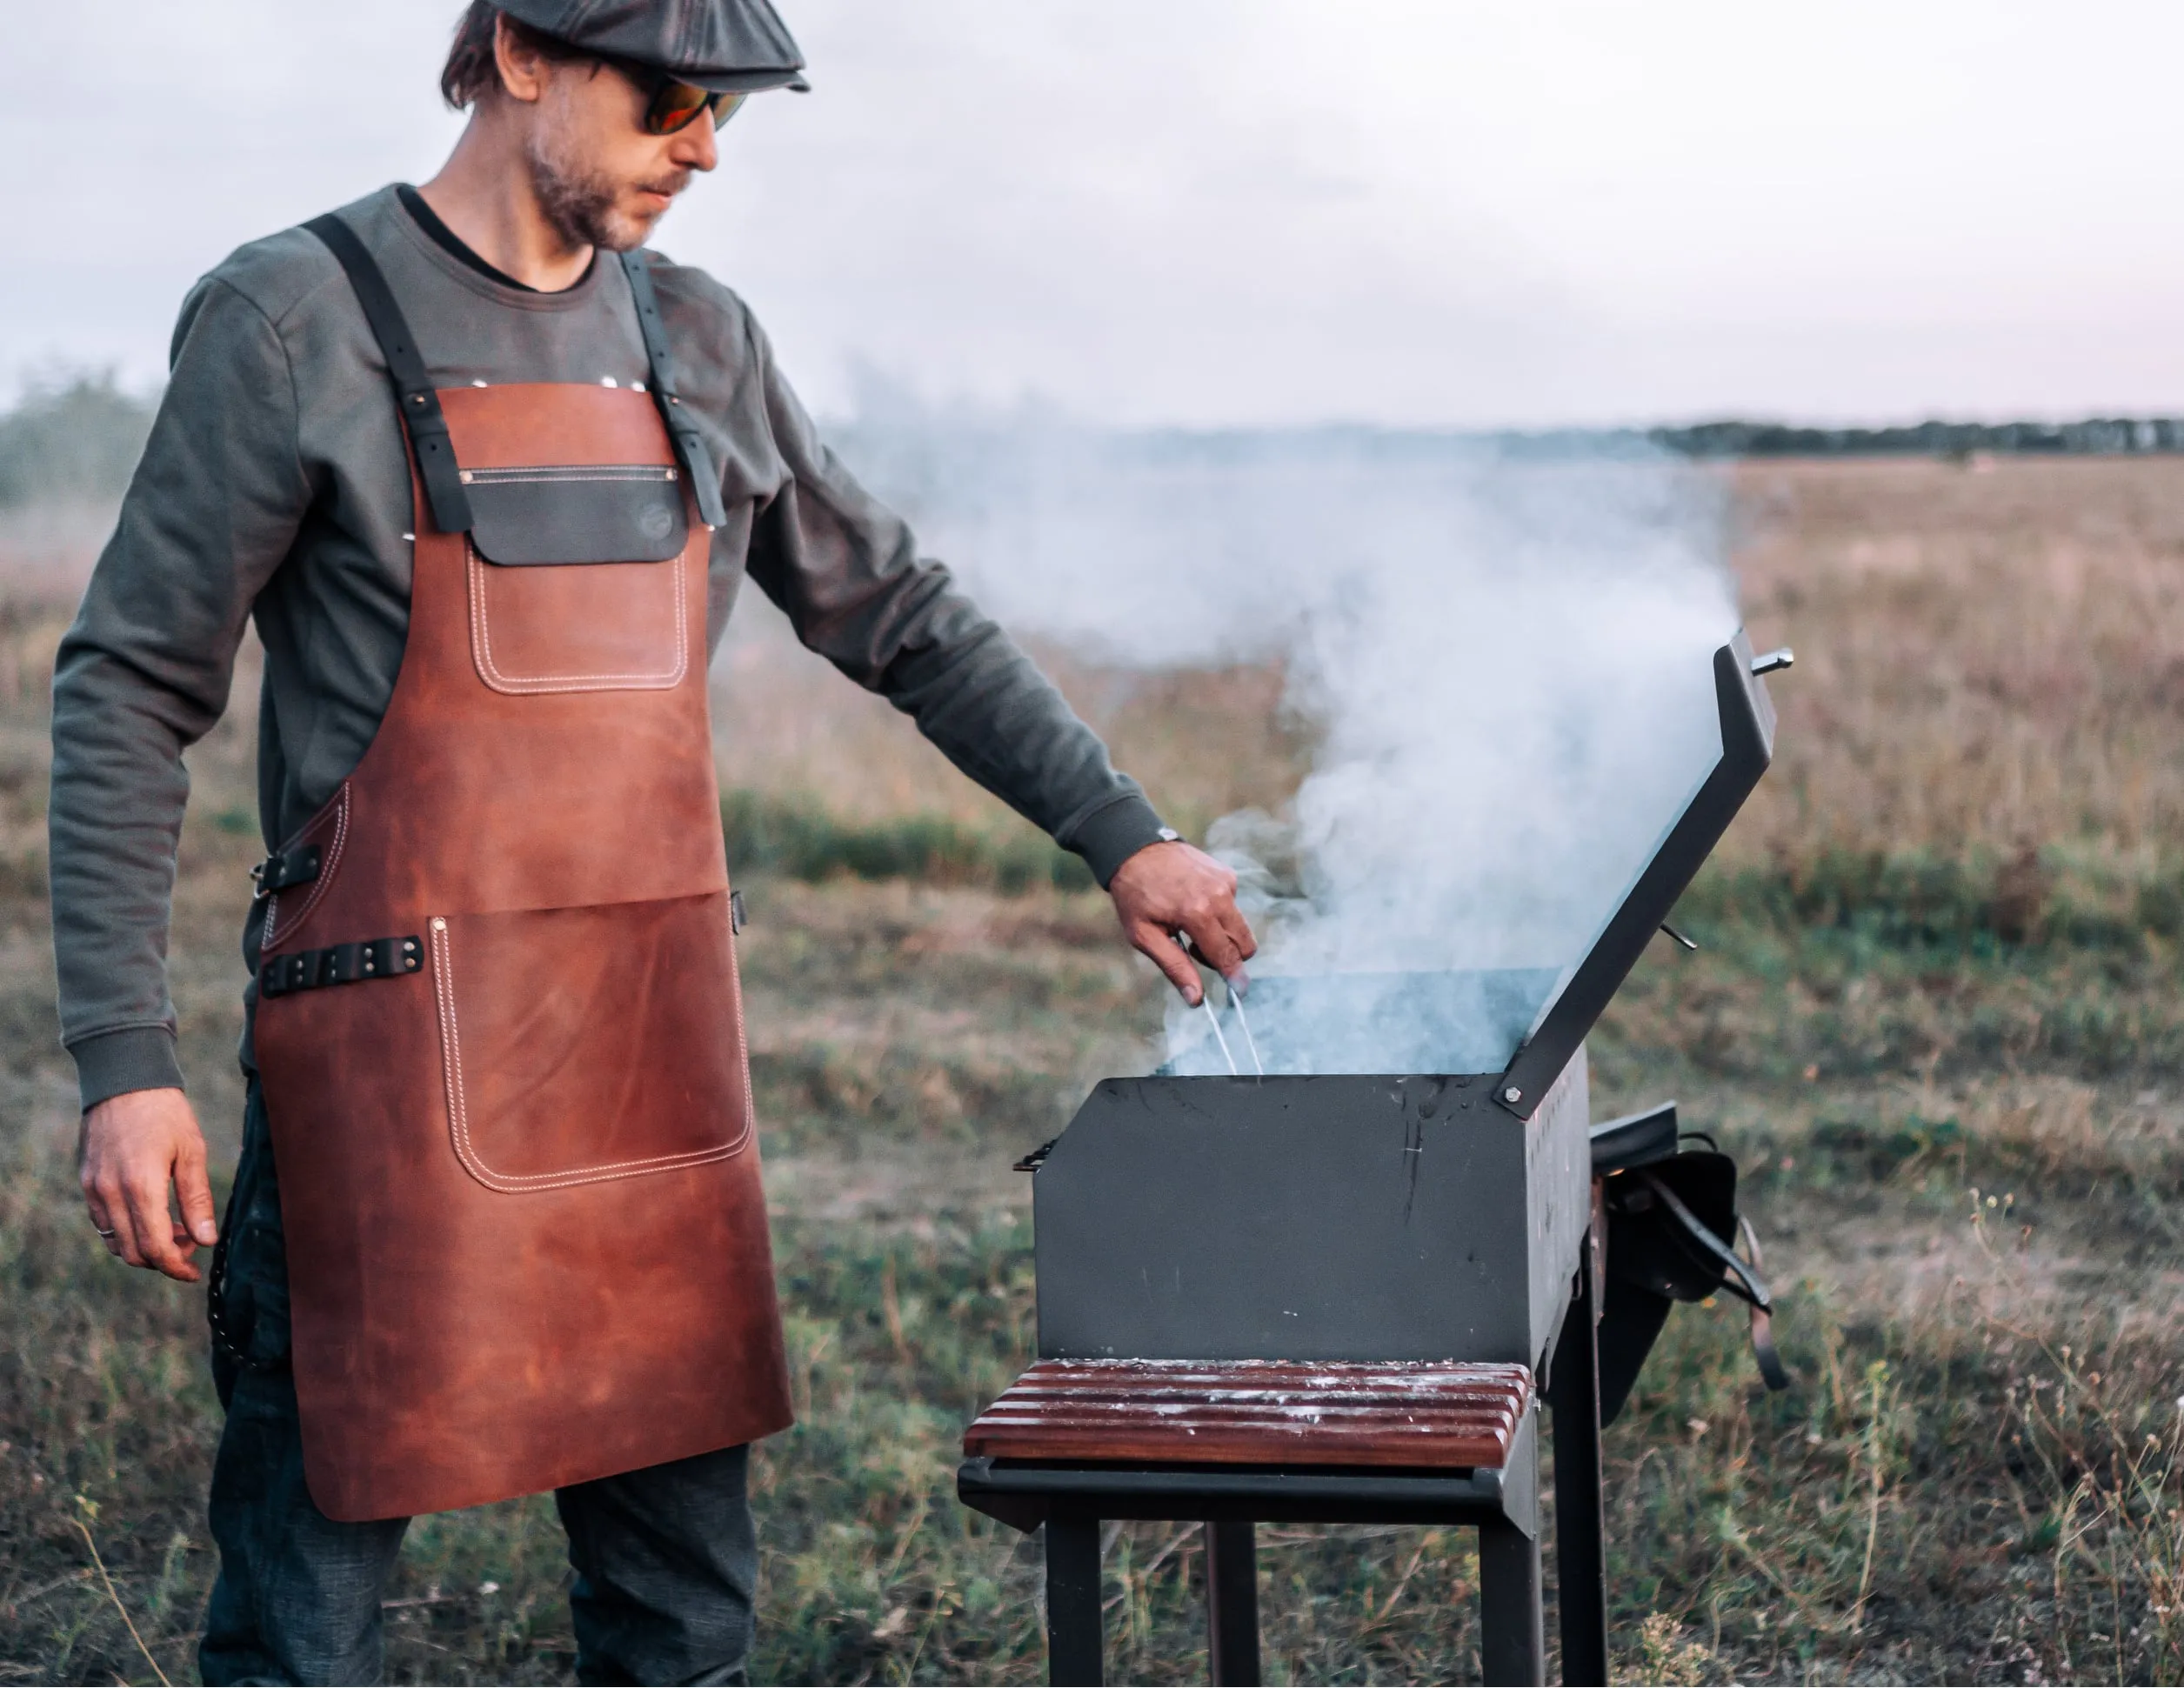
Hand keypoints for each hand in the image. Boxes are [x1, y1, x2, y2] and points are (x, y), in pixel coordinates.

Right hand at [78, 1087, 217, 1281]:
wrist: (124, 1081)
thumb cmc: (166, 1113)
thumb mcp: (192, 1152)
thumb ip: (197, 1199)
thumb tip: (207, 1241)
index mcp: (141, 1187)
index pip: (156, 1248)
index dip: (176, 1267)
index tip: (194, 1272)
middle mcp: (111, 1194)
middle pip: (134, 1252)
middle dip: (164, 1259)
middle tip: (191, 1244)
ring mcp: (94, 1190)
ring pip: (116, 1242)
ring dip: (145, 1247)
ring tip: (175, 1229)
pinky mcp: (87, 1183)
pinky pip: (104, 1224)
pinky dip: (127, 1232)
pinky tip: (151, 1216)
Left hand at [1108, 839, 1257, 1005]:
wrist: (1135, 849)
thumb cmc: (1135, 896)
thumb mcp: (1144, 936)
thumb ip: (1174, 967)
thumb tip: (1197, 999)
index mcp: (1197, 913)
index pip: (1227, 955)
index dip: (1234, 977)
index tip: (1239, 991)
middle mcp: (1218, 895)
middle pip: (1245, 942)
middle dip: (1229, 956)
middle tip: (1196, 950)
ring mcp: (1225, 882)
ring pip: (1240, 925)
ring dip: (1222, 935)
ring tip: (1190, 925)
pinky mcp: (1227, 874)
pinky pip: (1233, 906)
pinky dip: (1219, 913)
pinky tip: (1193, 903)